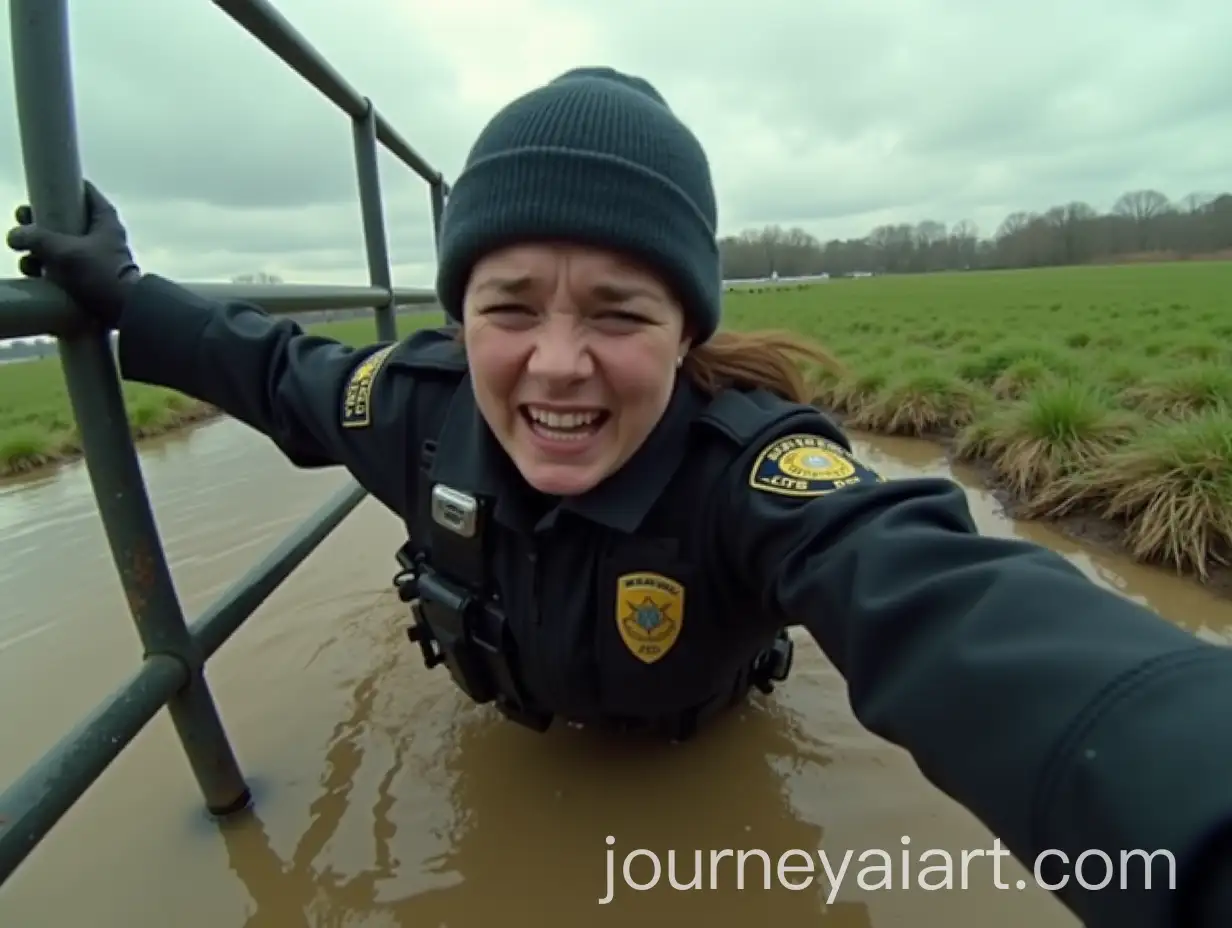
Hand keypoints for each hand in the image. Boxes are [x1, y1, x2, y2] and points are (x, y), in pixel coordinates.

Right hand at [6, 180, 141, 325]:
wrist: (126, 312)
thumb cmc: (101, 275)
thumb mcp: (65, 251)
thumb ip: (38, 239)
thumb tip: (15, 235)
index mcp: (104, 220)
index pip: (83, 191)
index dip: (61, 186)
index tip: (40, 189)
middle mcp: (101, 235)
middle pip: (65, 219)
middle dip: (40, 222)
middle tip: (22, 223)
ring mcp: (95, 257)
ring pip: (61, 245)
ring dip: (39, 250)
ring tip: (28, 261)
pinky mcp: (89, 278)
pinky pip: (63, 267)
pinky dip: (48, 269)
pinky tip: (35, 277)